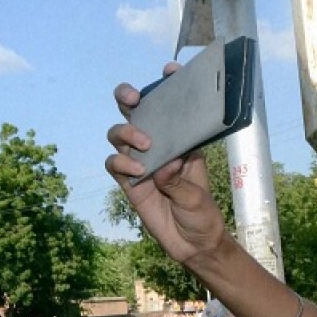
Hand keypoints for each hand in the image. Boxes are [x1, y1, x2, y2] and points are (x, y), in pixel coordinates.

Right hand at [104, 65, 227, 266]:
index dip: (169, 86)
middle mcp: (160, 147)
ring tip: (145, 144)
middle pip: (136, 113)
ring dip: (127, 132)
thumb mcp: (197, 197)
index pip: (174, 108)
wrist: (193, 245)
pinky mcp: (129, 182)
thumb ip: (178, 181)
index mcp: (183, 142)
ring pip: (119, 134)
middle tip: (135, 99)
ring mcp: (141, 163)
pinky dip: (121, 162)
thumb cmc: (202, 215)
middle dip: (129, 98)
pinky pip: (114, 164)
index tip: (170, 70)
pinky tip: (138, 171)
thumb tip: (163, 165)